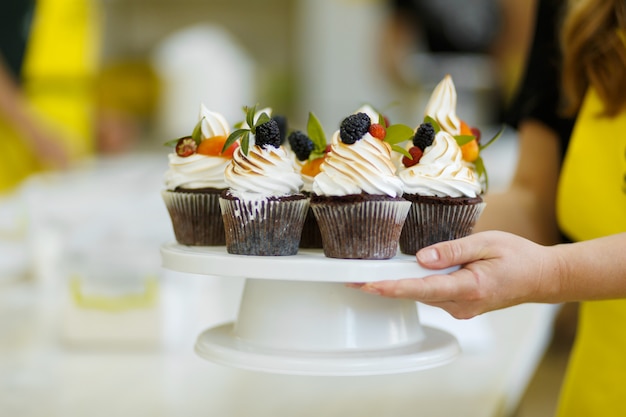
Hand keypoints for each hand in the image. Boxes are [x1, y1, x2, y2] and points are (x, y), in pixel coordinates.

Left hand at [353, 231, 560, 318]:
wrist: (541, 278)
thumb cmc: (518, 257)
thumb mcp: (486, 243)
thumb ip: (452, 250)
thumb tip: (422, 258)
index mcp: (470, 287)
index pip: (422, 288)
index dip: (392, 288)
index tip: (368, 286)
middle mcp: (463, 304)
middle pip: (416, 294)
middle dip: (384, 287)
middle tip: (352, 279)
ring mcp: (462, 309)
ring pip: (423, 296)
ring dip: (397, 287)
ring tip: (368, 276)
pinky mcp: (461, 306)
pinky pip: (432, 296)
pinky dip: (415, 287)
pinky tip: (401, 277)